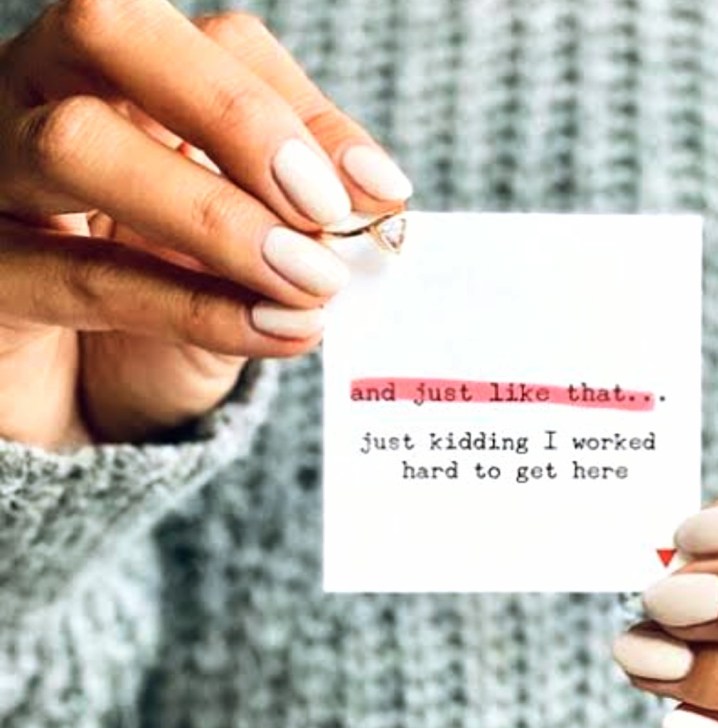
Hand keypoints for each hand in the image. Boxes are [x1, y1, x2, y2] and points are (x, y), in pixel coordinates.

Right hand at [0, 0, 411, 446]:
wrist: (93, 409)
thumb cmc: (177, 310)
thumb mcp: (254, 253)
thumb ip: (307, 218)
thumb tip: (382, 199)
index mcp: (128, 84)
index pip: (218, 43)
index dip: (304, 107)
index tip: (380, 190)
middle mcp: (43, 100)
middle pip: (114, 31)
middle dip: (238, 117)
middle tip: (323, 210)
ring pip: (77, 142)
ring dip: (216, 216)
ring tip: (310, 283)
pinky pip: (81, 277)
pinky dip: (193, 307)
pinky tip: (274, 331)